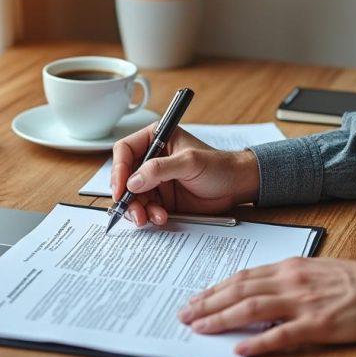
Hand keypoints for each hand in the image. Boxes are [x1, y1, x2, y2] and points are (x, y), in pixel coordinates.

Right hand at [111, 124, 260, 226]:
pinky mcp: (162, 199)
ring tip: (149, 218)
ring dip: (138, 209)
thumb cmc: (219, 166)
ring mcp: (156, 181)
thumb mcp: (189, 162)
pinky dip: (149, 215)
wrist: (237, 186)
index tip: (121, 188)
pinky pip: (146, 208)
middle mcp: (152, 159)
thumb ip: (160, 169)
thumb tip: (133, 181)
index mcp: (156, 139)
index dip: (119, 169)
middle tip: (133, 210)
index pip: (125, 151)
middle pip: (125, 177)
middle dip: (126, 196)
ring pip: (133, 196)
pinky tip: (161, 218)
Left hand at [177, 253, 355, 356]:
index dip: (215, 288)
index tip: (195, 298)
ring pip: (252, 308)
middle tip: (184, 314)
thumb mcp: (317, 270)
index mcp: (291, 267)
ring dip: (221, 318)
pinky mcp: (318, 325)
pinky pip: (281, 335)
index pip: (242, 277)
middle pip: (239, 290)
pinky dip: (257, 342)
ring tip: (199, 328)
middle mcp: (291, 281)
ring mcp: (304, 303)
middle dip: (207, 303)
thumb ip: (289, 279)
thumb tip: (260, 291)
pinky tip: (239, 348)